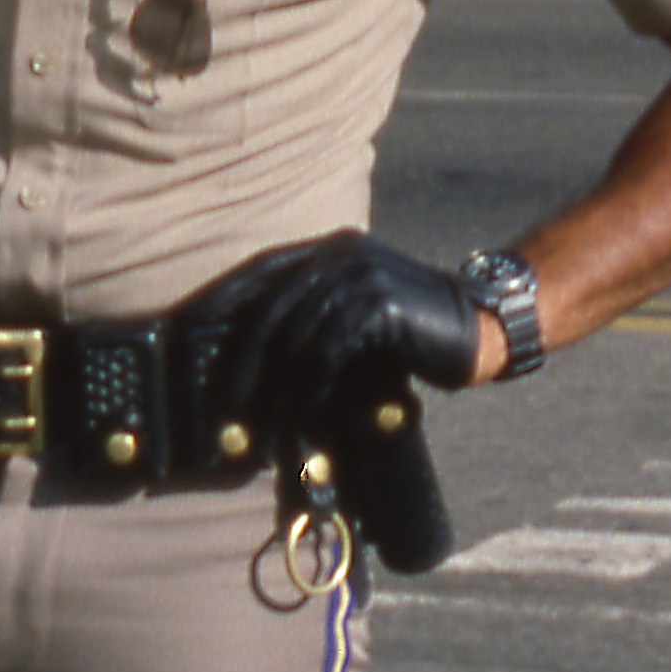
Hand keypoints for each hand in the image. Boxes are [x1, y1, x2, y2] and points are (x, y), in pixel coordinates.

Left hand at [202, 233, 481, 433]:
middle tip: (219, 399)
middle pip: (270, 307)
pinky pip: (327, 352)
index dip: (223, 299)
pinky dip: (308, 388)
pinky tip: (296, 417)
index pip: (261, 270)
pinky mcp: (378, 304)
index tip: (191, 330)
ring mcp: (360, 275)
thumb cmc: (413, 333)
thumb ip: (315, 321)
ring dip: (271, 386)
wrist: (479, 329)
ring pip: (295, 335)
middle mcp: (340, 254)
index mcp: (331, 249)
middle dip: (239, 358)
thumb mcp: (358, 317)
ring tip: (255, 422)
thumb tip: (261, 362)